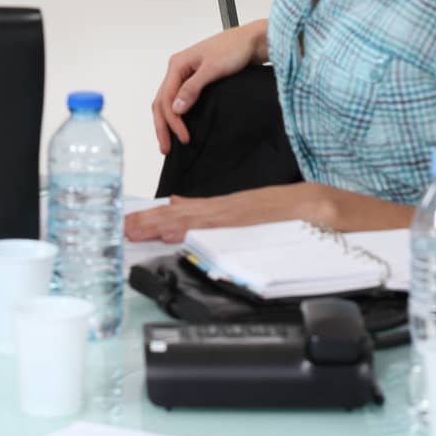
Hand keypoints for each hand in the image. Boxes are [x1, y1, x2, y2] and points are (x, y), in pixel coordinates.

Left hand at [125, 184, 332, 243]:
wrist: (319, 206)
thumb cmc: (282, 213)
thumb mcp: (240, 212)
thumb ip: (208, 210)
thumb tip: (177, 204)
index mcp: (217, 209)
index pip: (176, 211)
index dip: (149, 217)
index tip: (124, 222)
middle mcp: (220, 209)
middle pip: (175, 213)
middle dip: (145, 221)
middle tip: (117, 228)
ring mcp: (231, 215)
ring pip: (189, 218)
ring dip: (159, 224)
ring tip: (134, 230)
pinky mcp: (245, 222)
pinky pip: (214, 226)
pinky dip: (194, 228)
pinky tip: (175, 231)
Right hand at [151, 22, 266, 153]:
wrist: (253, 41)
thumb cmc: (234, 48)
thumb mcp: (213, 68)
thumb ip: (193, 88)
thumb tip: (176, 108)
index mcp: (178, 64)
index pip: (166, 98)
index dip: (172, 121)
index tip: (183, 138)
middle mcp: (179, 68)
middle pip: (162, 101)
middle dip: (163, 126)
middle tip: (166, 148)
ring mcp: (187, 74)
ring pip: (169, 101)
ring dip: (168, 121)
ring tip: (170, 141)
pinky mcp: (197, 79)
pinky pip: (180, 99)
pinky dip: (177, 114)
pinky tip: (180, 125)